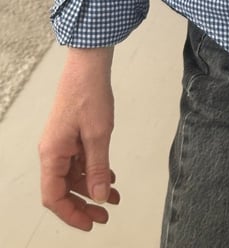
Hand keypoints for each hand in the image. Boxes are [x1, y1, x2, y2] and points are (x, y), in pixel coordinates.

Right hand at [39, 47, 119, 230]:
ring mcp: (62, 143)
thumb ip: (98, 167)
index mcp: (52, 153)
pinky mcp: (71, 134)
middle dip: (83, 205)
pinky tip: (111, 177)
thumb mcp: (99, 134)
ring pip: (73, 176)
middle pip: (62, 189)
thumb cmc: (89, 94)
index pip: (53, 196)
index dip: (71, 214)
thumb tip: (99, 197)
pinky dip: (94, 171)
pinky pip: (79, 161)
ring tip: (115, 198)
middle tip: (105, 216)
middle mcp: (53, 151)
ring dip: (92, 188)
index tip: (91, 223)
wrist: (89, 64)